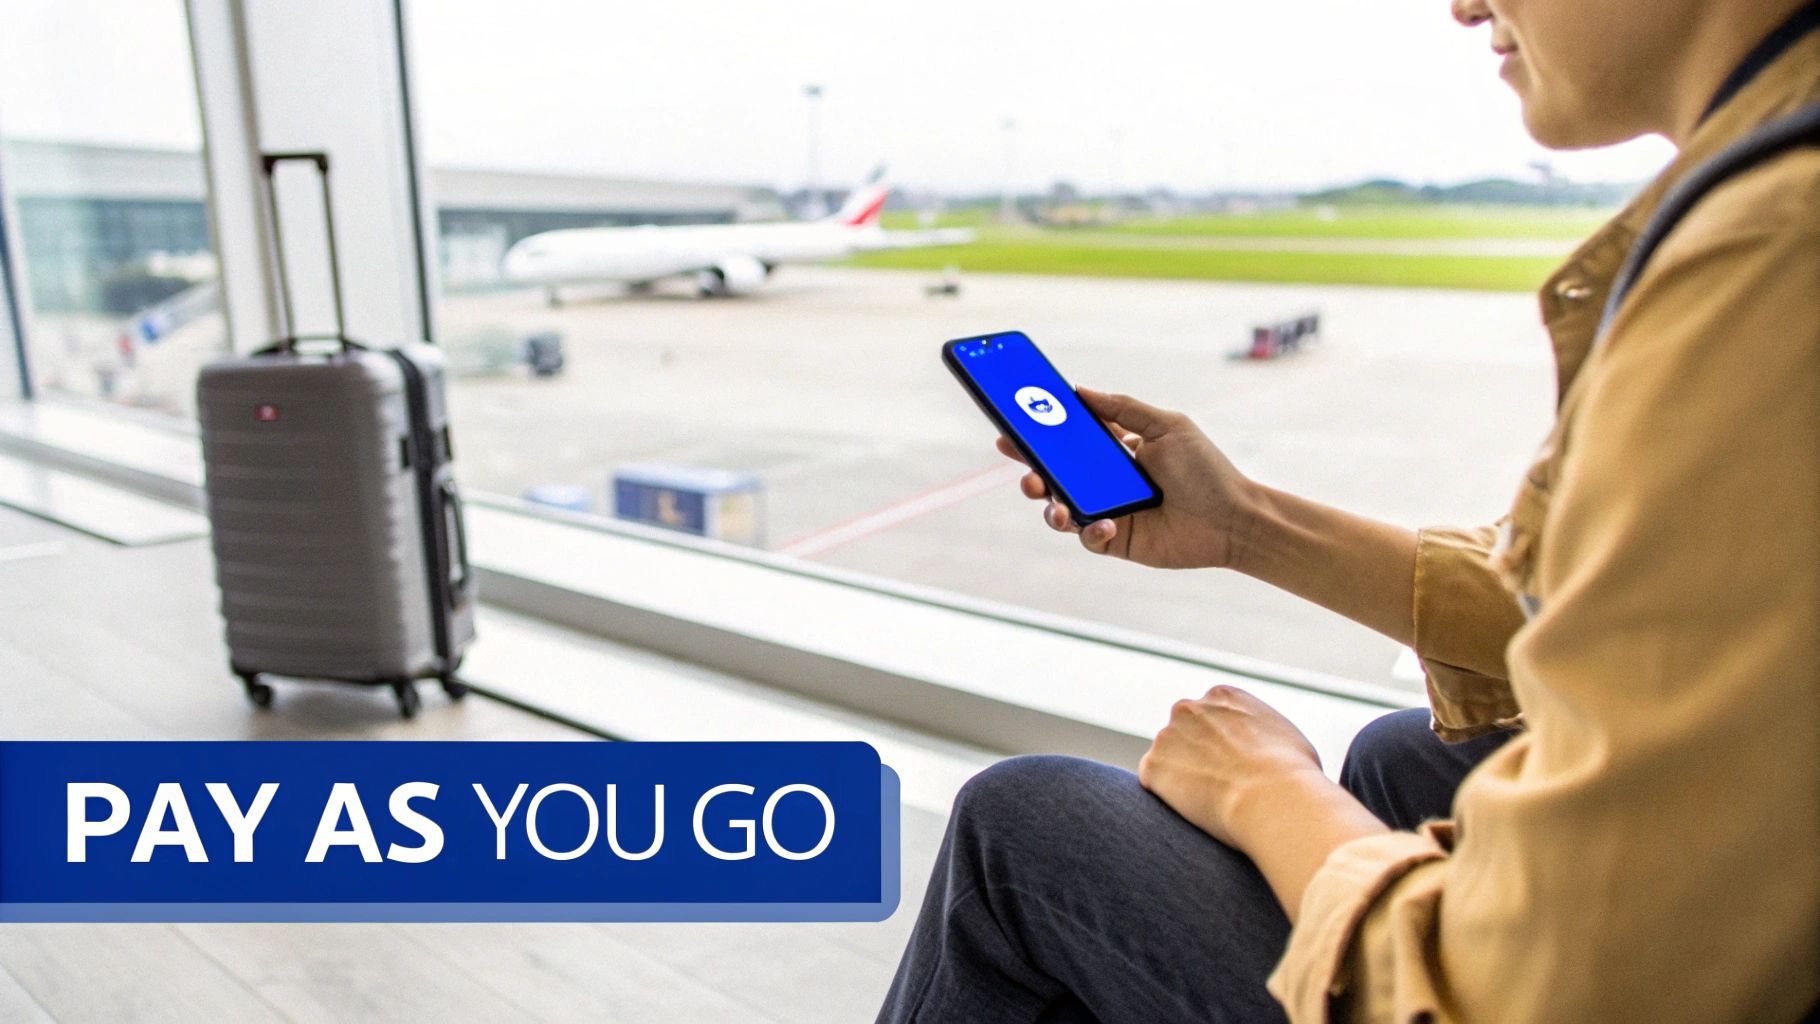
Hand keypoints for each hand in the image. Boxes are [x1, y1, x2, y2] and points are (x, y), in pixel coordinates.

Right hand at [997, 387, 1256, 568]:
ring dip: (1050, 507)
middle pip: (1055, 477)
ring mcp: (1109, 512)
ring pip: (1061, 510)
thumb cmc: (1205, 470)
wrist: (1234, 519)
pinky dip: (1090, 531)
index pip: (1068, 441)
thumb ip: (1123, 409)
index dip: (1038, 436)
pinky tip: (1106, 525)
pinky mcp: (1116, 541)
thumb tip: (1079, 390)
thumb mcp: (1167, 427)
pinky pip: (1088, 538)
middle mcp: (1106, 482)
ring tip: (1055, 506)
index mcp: (1115, 450)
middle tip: (1025, 470)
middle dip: (1031, 472)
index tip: (1012, 429)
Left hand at [1138, 684, 1325, 850]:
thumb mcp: (1287, 738)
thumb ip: (1263, 733)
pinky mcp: (1153, 766)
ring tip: (1211, 803)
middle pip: (1183, 733)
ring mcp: (1167, 736)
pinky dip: (1168, 797)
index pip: (1210, 716)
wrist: (1274, 796)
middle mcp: (1190, 708)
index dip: (1219, 744)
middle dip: (1194, 756)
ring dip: (1181, 777)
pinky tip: (1194, 809)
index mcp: (1223, 697)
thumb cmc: (1294, 774)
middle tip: (1215, 786)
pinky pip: (1155, 783)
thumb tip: (1269, 749)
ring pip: (1168, 759)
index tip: (1230, 766)